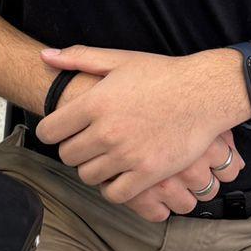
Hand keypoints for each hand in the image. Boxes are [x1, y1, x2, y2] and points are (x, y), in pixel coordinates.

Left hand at [36, 43, 247, 206]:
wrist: (204, 94)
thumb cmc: (163, 75)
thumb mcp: (120, 60)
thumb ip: (80, 57)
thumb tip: (46, 56)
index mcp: (95, 103)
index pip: (49, 131)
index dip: (52, 131)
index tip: (63, 130)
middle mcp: (107, 131)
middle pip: (67, 156)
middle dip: (74, 149)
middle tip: (88, 142)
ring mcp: (127, 155)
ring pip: (88, 176)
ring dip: (93, 168)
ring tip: (106, 157)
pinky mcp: (148, 173)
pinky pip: (115, 194)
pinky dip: (113, 187)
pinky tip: (120, 174)